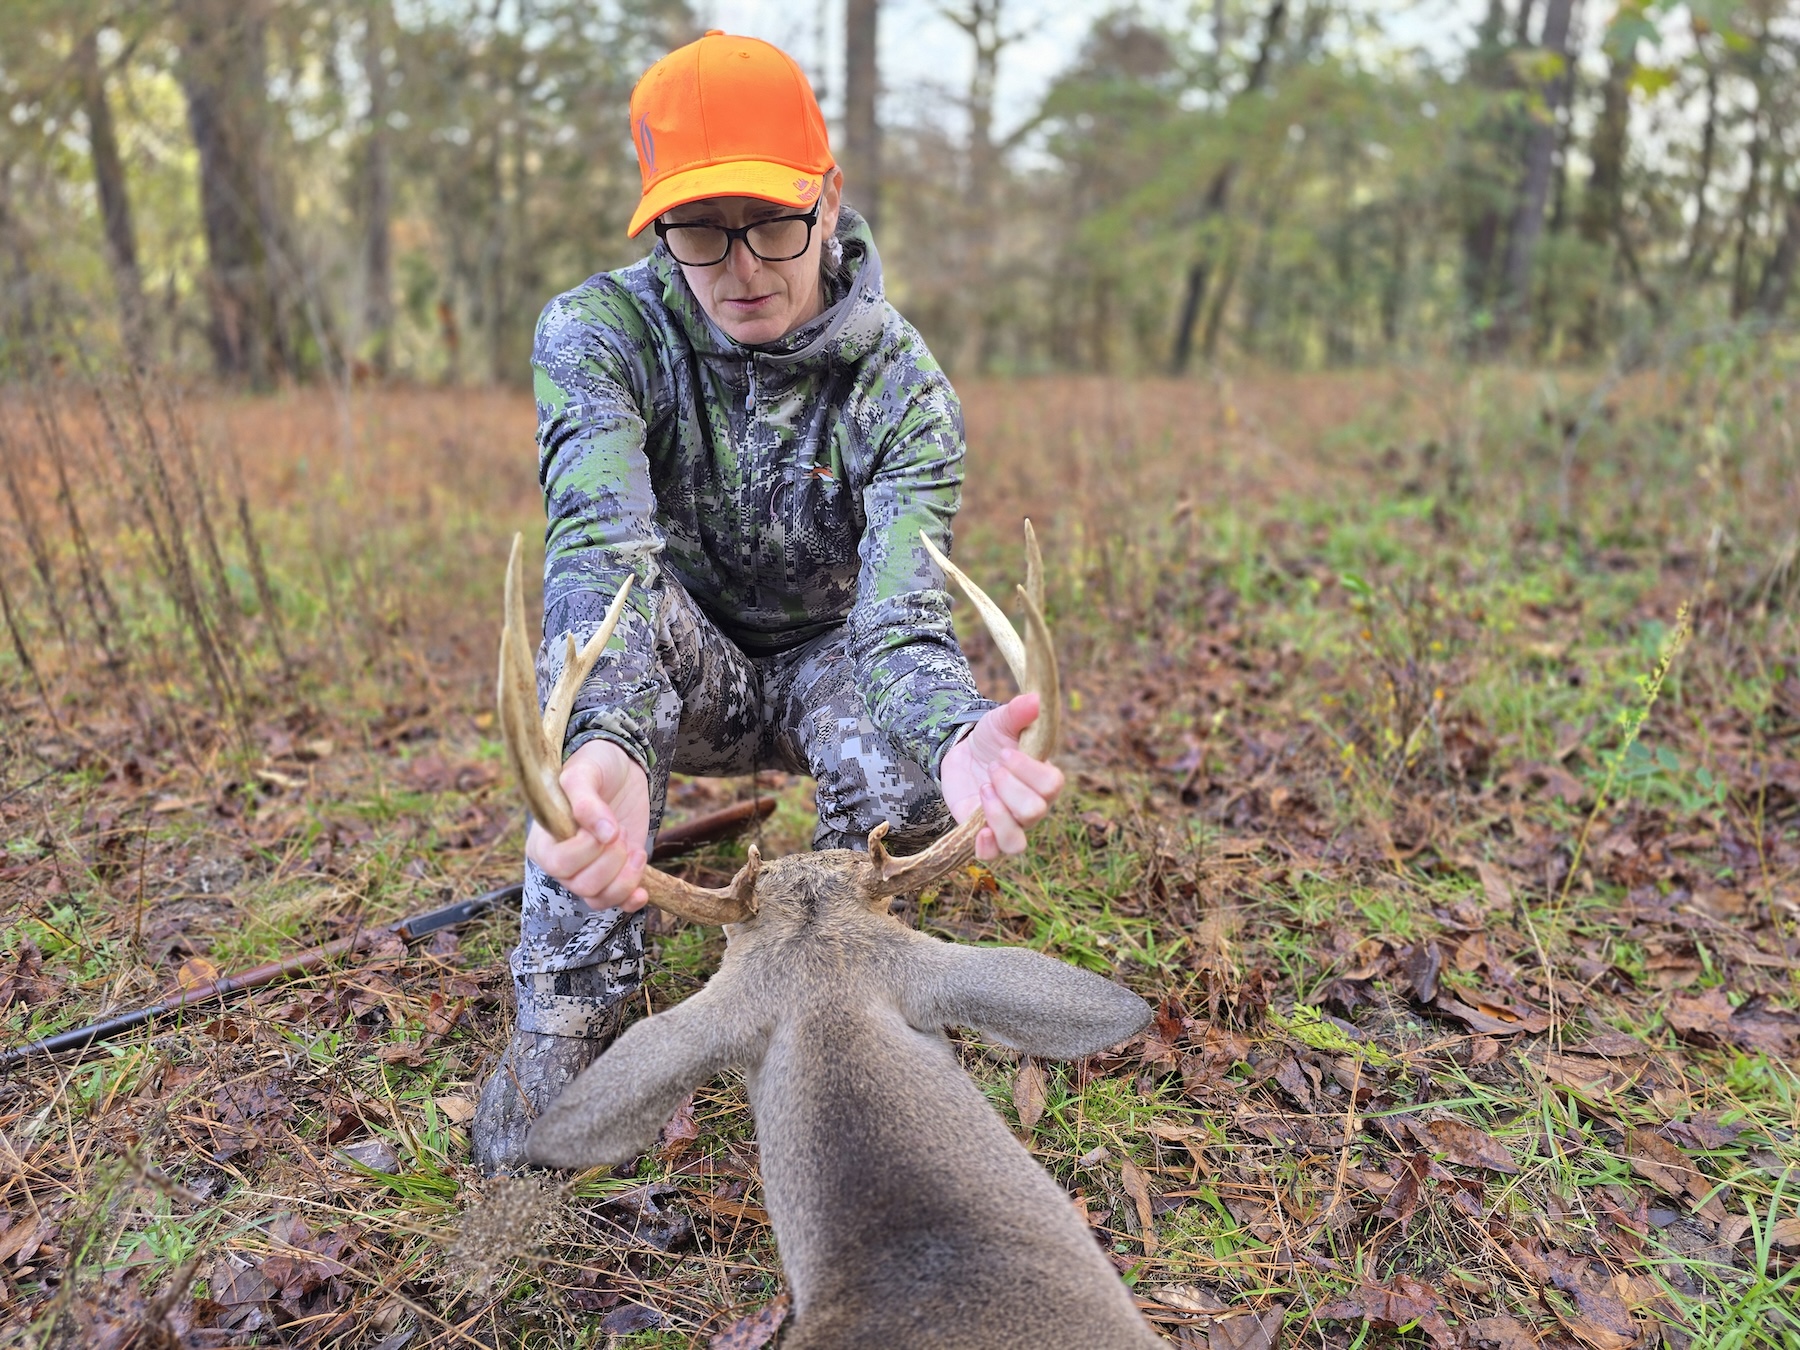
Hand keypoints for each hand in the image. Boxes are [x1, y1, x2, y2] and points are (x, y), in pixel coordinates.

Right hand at [525, 739, 651, 911]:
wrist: (619, 767)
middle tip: (621, 831)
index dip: (587, 850)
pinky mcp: (614, 874)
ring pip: (600, 898)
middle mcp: (562, 862)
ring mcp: (589, 870)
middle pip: (582, 885)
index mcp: (544, 840)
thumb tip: (604, 833)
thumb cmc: (593, 765)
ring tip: (636, 850)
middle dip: (611, 861)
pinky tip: (644, 890)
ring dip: (625, 878)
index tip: (607, 826)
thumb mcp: (584, 772)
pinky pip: (616, 902)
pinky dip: (631, 900)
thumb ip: (586, 801)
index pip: (559, 863)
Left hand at [938, 693, 1065, 861]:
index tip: (1004, 752)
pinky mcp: (983, 834)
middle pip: (1034, 812)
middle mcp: (1032, 807)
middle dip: (1008, 786)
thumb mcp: (1002, 720)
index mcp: (1044, 780)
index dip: (1027, 770)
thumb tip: (1035, 699)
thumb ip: (1018, 712)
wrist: (965, 753)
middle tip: (992, 767)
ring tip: (983, 789)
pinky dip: (986, 847)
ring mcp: (1009, 824)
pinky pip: (992, 855)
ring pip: (1016, 842)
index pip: (1052, 786)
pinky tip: (979, 829)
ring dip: (998, 816)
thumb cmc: (993, 738)